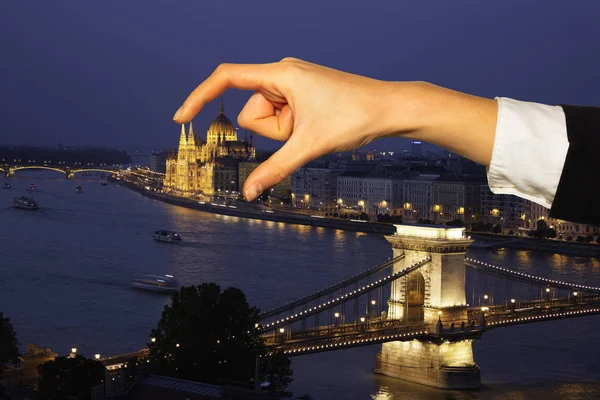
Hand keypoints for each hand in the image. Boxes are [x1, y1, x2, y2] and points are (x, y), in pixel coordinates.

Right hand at [172, 58, 410, 200]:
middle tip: (304, 129)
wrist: (389, 109)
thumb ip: (274, 169)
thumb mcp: (308, 146)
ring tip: (314, 127)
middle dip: (273, 130)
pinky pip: (283, 118)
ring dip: (286, 132)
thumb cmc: (354, 116)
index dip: (199, 97)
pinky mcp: (300, 95)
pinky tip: (316, 126)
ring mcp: (292, 85)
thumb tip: (249, 193)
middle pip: (252, 112)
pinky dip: (293, 129)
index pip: (226, 79)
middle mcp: (282, 74)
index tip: (181, 118)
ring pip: (268, 119)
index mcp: (280, 74)